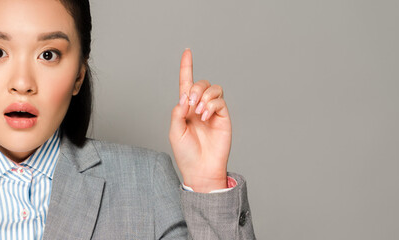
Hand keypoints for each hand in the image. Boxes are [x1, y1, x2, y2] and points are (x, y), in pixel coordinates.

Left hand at [169, 49, 231, 192]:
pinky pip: (220, 100)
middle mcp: (199, 106)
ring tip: (198, 112)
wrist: (201, 169)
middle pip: (200, 83)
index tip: (187, 51)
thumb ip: (178, 112)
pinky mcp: (223, 117)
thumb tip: (186, 96)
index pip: (186, 83)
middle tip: (190, 104)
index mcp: (186, 108)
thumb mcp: (175, 131)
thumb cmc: (186, 153)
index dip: (187, 67)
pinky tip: (205, 116)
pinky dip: (211, 105)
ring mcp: (212, 111)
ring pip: (212, 88)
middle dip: (194, 88)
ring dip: (203, 96)